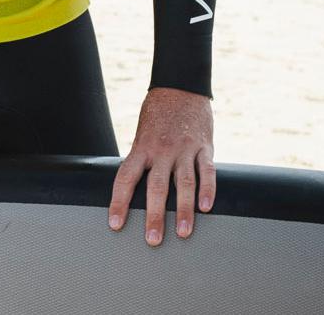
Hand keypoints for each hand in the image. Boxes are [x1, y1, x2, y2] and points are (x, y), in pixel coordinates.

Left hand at [108, 87, 214, 245]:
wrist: (181, 85)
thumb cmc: (158, 114)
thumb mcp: (143, 133)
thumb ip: (142, 159)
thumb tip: (133, 190)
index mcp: (143, 147)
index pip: (126, 177)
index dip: (120, 202)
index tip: (115, 224)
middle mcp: (162, 149)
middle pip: (157, 186)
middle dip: (155, 215)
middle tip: (153, 239)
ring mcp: (184, 147)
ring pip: (184, 182)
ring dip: (184, 210)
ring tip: (183, 232)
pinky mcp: (204, 145)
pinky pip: (207, 170)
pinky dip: (208, 189)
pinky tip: (206, 207)